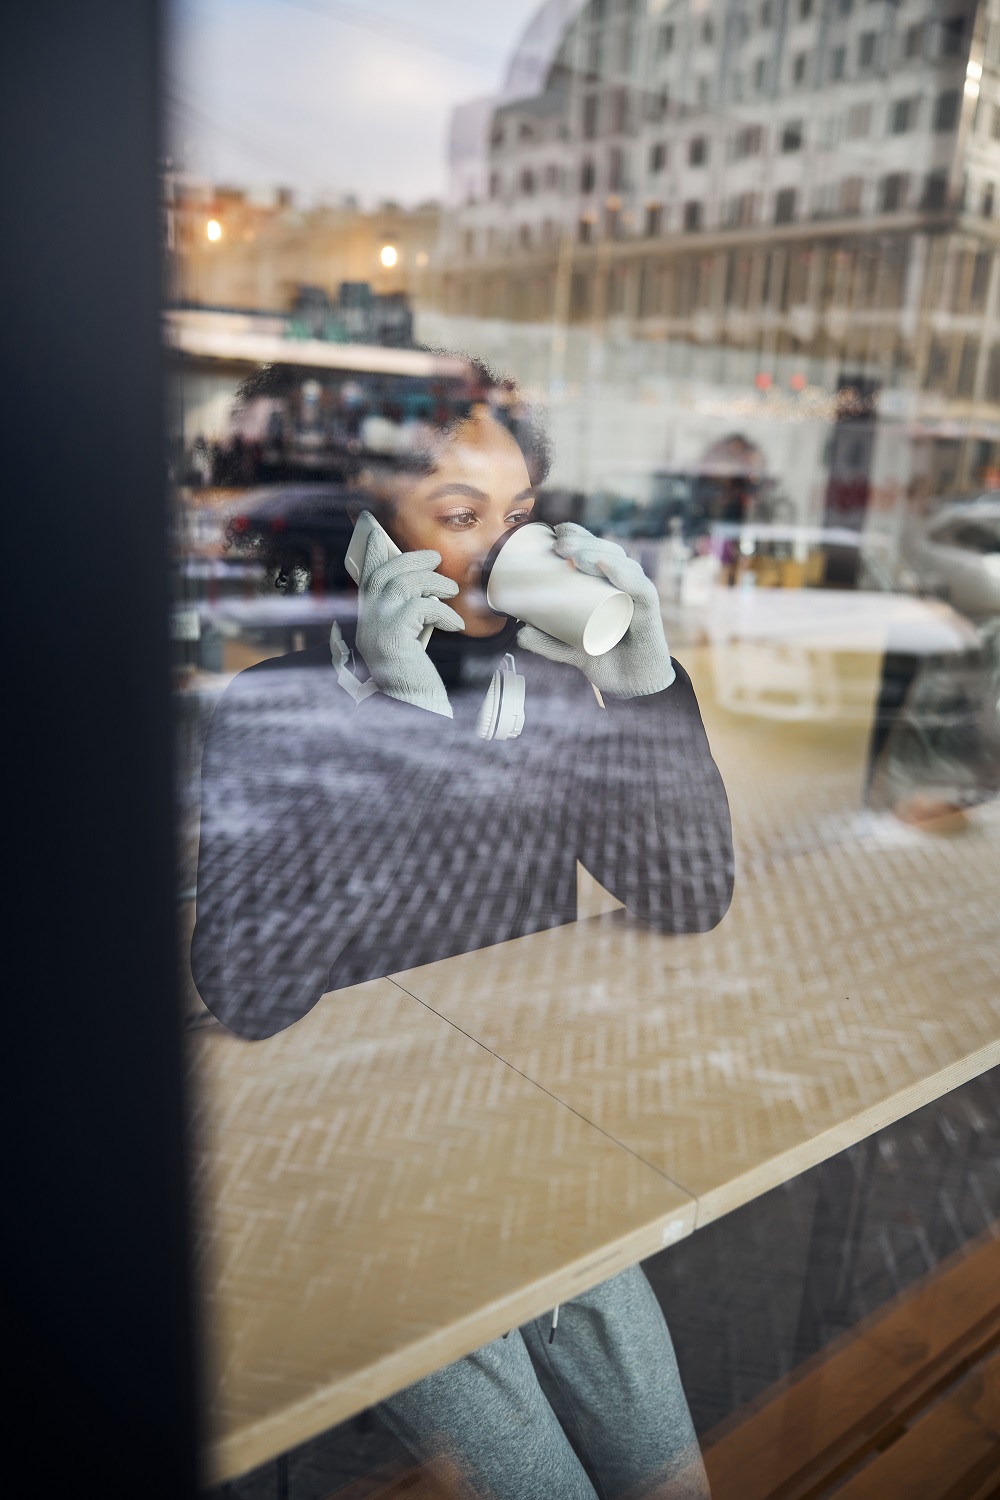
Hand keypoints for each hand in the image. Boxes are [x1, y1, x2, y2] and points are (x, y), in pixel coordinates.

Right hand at [355, 520, 463, 716]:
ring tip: (452, 590)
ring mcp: (376, 629)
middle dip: (411, 560)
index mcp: (367, 622)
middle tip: (434, 558)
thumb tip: (421, 584)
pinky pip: (420, 608)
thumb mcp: (407, 639)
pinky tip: (456, 624)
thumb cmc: (414, 675)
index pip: (365, 579)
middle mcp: (365, 623)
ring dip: (432, 582)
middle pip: (384, 574)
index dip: (372, 555)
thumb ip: (406, 613)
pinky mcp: (392, 637)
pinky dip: (443, 612)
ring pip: (402, 585)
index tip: (377, 535)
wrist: (412, 707)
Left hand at [517, 523, 674, 699]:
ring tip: (574, 555)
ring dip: (596, 553)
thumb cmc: (606, 660)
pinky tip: (606, 565)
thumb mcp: (571, 650)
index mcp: (610, 585)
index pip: (597, 551)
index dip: (579, 535)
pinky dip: (624, 575)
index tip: (554, 532)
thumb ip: (548, 643)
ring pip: (621, 565)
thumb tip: (518, 633)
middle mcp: (627, 585)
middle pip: (607, 553)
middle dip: (582, 542)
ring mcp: (638, 597)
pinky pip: (640, 589)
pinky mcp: (650, 613)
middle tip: (557, 545)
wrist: (632, 687)